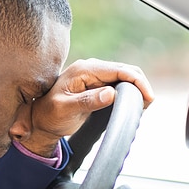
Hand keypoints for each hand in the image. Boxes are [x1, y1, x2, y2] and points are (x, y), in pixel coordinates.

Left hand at [17, 59, 154, 156]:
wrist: (39, 120)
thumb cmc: (49, 115)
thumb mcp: (65, 110)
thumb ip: (87, 101)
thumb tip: (111, 93)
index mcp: (84, 70)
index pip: (118, 70)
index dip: (137, 82)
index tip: (148, 97)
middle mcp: (91, 68)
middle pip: (125, 70)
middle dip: (140, 84)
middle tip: (148, 103)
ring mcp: (94, 75)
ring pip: (124, 76)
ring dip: (136, 88)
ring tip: (144, 105)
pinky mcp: (97, 84)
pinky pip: (119, 83)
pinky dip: (130, 91)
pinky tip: (134, 103)